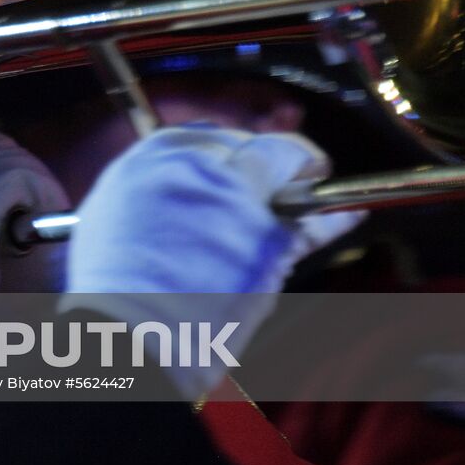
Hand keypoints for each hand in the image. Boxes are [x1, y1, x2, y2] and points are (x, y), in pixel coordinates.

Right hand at [62, 124, 364, 395]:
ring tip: (317, 175)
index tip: (245, 160)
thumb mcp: (116, 215)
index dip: (233, 149)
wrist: (129, 329)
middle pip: (247, 143)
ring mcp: (233, 196)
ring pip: (284, 166)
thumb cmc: (115, 285)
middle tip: (290, 167)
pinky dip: (335, 217)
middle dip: (270, 156)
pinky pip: (313, 219)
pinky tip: (350, 214)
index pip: (206, 135)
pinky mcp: (267, 236)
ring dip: (303, 171)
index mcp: (150, 157)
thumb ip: (156, 188)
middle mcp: (193, 164)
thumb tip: (195, 185)